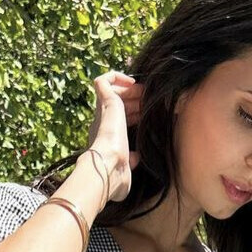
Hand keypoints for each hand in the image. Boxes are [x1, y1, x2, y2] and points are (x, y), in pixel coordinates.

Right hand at [80, 70, 142, 201]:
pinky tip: (131, 82)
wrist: (108, 167)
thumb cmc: (116, 175)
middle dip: (135, 101)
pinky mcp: (105, 102)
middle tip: (149, 102)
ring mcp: (102, 112)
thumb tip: (136, 158)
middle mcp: (102, 123)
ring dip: (131, 89)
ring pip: (114, 91)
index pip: (119, 120)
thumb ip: (131, 162)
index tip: (147, 116)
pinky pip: (103, 80)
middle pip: (118, 104)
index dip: (134, 114)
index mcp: (106, 137)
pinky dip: (116, 76)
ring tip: (145, 91)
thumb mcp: (127, 168)